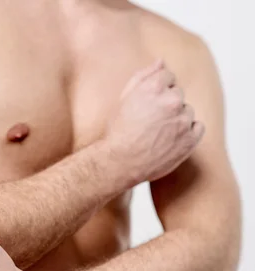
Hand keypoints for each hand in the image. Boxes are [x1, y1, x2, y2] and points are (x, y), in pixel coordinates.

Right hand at [107, 59, 205, 183]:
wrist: (119, 163)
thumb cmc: (118, 131)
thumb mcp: (124, 98)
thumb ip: (143, 76)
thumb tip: (161, 62)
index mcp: (154, 87)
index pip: (167, 76)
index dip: (156, 90)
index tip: (147, 104)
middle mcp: (171, 101)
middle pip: (177, 94)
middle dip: (166, 103)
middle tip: (149, 121)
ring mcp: (183, 120)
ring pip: (186, 111)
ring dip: (176, 118)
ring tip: (156, 133)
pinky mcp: (190, 139)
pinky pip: (197, 127)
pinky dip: (187, 132)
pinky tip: (170, 139)